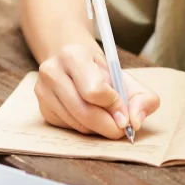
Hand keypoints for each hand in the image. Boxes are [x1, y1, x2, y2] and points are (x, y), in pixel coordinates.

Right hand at [35, 43, 160, 139]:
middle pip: (84, 111)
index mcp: (74, 55)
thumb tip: (135, 122)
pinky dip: (85, 128)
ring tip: (107, 120)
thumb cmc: (102, 72)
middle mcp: (52, 70)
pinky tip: (90, 118)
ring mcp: (42, 90)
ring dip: (97, 129)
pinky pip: (68, 128)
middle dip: (108, 125)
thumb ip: (143, 98)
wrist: (74, 62)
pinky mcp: (42, 108)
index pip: (95, 90)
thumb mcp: (126, 78)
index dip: (115, 106)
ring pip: (76, 123)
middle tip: (121, 129)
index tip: (124, 113)